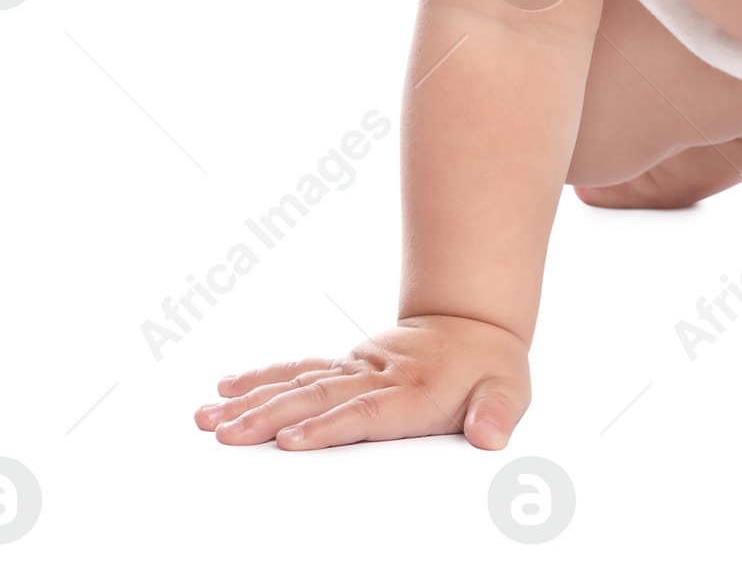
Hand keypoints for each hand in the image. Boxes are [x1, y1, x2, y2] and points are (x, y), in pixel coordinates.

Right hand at [194, 315, 529, 449]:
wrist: (475, 322)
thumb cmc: (490, 367)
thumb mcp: (511, 389)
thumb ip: (499, 412)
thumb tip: (490, 435)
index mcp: (415, 391)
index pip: (366, 412)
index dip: (329, 426)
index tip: (291, 440)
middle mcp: (378, 377)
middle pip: (318, 397)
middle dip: (269, 417)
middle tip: (225, 434)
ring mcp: (357, 369)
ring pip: (299, 382)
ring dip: (253, 400)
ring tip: (209, 416)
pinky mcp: (346, 366)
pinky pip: (300, 370)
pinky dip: (263, 378)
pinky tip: (226, 389)